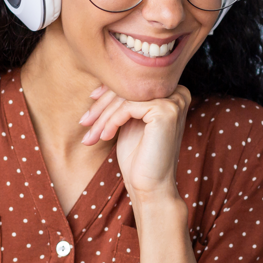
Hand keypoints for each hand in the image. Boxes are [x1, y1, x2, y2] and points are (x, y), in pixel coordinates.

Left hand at [80, 84, 190, 203]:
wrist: (151, 186)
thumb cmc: (139, 157)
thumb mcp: (129, 121)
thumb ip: (125, 99)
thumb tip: (103, 76)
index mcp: (172, 92)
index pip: (133, 83)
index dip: (108, 92)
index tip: (90, 102)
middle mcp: (178, 92)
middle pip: (129, 88)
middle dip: (101, 107)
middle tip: (84, 122)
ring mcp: (174, 100)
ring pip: (125, 97)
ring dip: (102, 117)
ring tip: (91, 136)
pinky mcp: (166, 110)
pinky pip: (127, 108)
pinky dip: (111, 122)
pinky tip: (105, 137)